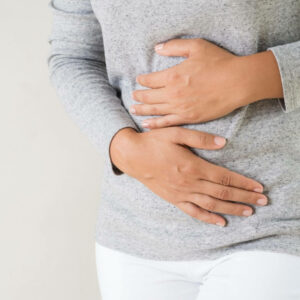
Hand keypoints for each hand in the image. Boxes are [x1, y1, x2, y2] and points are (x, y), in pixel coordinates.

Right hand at [110, 127, 266, 226]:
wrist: (132, 156)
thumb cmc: (154, 143)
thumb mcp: (175, 133)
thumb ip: (200, 138)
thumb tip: (223, 143)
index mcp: (192, 166)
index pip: (224, 178)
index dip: (243, 183)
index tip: (258, 187)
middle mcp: (189, 183)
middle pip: (222, 193)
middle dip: (244, 197)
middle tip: (262, 201)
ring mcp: (181, 193)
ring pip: (211, 205)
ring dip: (231, 209)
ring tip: (248, 212)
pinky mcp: (173, 199)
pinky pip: (193, 212)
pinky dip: (208, 218)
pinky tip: (220, 222)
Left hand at [130, 38, 282, 128]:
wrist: (237, 82)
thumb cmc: (219, 63)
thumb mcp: (196, 47)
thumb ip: (174, 46)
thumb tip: (157, 48)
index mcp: (173, 75)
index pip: (150, 80)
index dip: (142, 80)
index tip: (139, 80)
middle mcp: (173, 93)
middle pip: (149, 96)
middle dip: (139, 95)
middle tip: (133, 95)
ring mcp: (180, 107)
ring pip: (155, 110)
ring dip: (142, 110)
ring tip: (133, 109)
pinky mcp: (188, 118)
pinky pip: (167, 123)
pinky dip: (155, 124)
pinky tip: (146, 124)